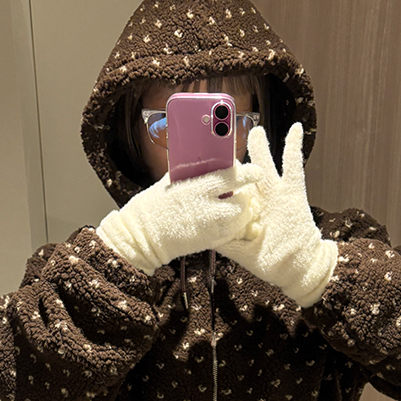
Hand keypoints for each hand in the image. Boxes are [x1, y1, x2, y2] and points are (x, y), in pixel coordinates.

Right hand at [96, 164, 261, 274]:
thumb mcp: (171, 181)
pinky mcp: (211, 242)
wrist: (144, 237)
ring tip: (233, 206)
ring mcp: (211, 228)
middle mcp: (209, 209)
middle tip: (241, 192)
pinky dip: (235, 226)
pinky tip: (226, 221)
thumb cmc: (154, 205)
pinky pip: (233, 233)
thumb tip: (207, 158)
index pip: (234, 176)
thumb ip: (192, 171)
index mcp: (198, 188)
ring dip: (242, 212)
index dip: (250, 173)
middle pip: (244, 201)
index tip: (256, 171)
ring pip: (242, 219)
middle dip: (246, 196)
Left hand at [219, 124, 337, 306]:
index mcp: (245, 212)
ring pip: (265, 165)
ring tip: (255, 129)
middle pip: (244, 174)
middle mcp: (259, 199)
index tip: (204, 164)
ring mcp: (276, 195)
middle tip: (222, 139)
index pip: (230, 191)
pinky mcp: (293, 193)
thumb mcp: (244, 254)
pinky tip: (295, 128)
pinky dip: (293, 147)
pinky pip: (294, 166)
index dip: (220, 179)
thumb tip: (208, 238)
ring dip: (259, 147)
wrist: (298, 268)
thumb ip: (228, 244)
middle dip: (234, 159)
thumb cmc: (272, 263)